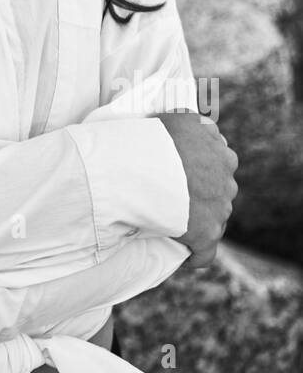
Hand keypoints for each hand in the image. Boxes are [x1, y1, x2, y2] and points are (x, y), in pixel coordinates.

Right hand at [154, 111, 238, 268]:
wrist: (146, 167)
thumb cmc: (156, 139)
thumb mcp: (178, 116)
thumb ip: (192, 123)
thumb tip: (191, 123)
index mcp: (223, 154)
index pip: (220, 165)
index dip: (201, 170)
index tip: (183, 174)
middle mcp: (227, 182)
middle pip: (218, 193)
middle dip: (202, 196)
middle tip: (174, 196)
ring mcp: (219, 209)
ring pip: (214, 221)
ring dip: (199, 223)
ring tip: (173, 223)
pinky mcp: (206, 234)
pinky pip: (205, 253)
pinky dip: (196, 255)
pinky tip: (185, 255)